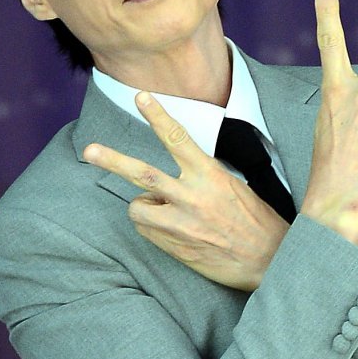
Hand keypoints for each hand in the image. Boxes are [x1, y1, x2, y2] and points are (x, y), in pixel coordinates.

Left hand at [82, 94, 288, 291]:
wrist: (268, 262)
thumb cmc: (255, 223)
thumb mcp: (234, 188)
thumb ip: (202, 178)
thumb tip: (173, 180)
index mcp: (210, 176)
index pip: (178, 139)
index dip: (157, 116)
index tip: (141, 96)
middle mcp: (193, 197)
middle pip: (142, 173)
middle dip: (112, 160)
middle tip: (89, 150)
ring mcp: (181, 224)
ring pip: (138, 207)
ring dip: (143, 207)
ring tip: (163, 211)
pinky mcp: (175, 246)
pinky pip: (147, 230)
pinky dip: (153, 228)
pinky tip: (175, 232)